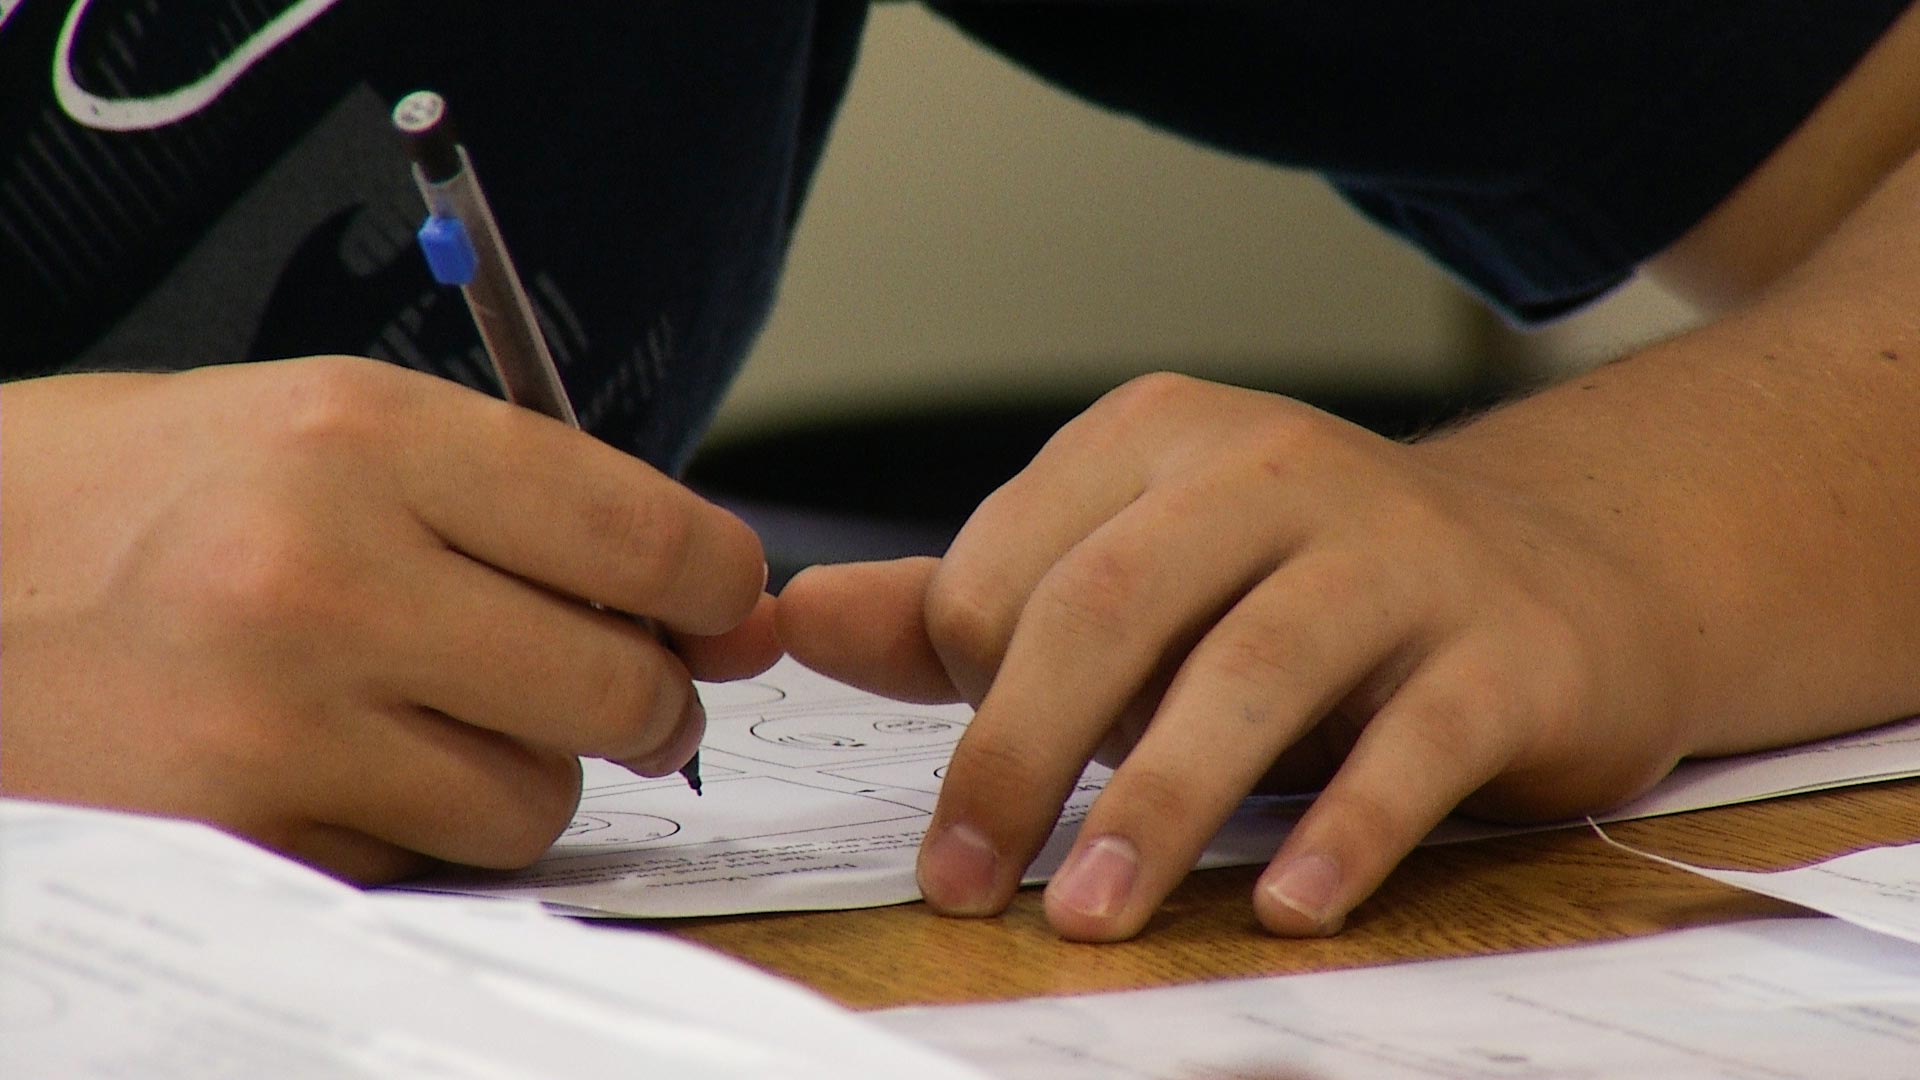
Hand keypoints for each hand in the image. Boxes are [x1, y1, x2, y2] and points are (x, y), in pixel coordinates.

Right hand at [1, 357, 775, 880]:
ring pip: (537, 801)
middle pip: (618, 687)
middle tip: (618, 689)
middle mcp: (325, 570)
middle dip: (649, 700)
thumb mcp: (334, 426)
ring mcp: (275, 719)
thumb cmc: (150, 490)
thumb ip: (532, 502)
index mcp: (365, 434)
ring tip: (449, 718)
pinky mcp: (238, 835)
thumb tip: (721, 601)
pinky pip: (428, 864)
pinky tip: (355, 762)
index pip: (645, 533)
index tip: (722, 609)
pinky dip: (425, 828)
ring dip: (529, 774)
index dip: (719, 587)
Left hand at [778, 372, 1700, 940]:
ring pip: (1250, 670)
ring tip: (1094, 914)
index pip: (1009, 568)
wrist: (1561, 571)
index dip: (970, 692)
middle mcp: (1272, 469)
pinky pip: (1414, 740)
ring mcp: (1398, 550)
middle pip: (1108, 608)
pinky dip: (1346, 826)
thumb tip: (797, 621)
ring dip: (1159, 803)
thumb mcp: (1134, 573)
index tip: (972, 799)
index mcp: (1157, 437)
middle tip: (966, 886)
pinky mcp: (1503, 647)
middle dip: (1018, 755)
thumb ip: (968, 600)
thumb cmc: (1304, 590)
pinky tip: (1287, 904)